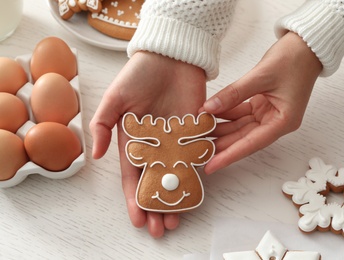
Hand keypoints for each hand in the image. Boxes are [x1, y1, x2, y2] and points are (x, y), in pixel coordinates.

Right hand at [89, 51, 206, 237]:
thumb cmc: (140, 74)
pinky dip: (194, 179)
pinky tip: (194, 197)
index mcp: (133, 141)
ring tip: (175, 221)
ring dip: (175, 200)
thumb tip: (97, 155)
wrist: (172, 57)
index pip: (132, 177)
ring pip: (175, 178)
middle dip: (155, 207)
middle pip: (154, 183)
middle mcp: (154, 146)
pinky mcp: (194, 134)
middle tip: (159, 229)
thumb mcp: (114, 97)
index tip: (138, 219)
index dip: (134, 199)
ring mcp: (175, 142)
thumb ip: (102, 125)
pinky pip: (195, 160)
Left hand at [201, 32, 322, 173]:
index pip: (250, 144)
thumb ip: (233, 93)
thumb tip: (208, 108)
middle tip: (197, 151)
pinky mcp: (262, 104)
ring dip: (220, 129)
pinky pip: (240, 113)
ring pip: (239, 127)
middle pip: (243, 138)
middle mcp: (275, 122)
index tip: (210, 167)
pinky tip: (209, 115)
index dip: (228, 156)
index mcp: (283, 122)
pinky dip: (225, 114)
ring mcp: (268, 114)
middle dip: (220, 144)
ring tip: (198, 133)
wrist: (306, 44)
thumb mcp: (261, 76)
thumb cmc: (293, 59)